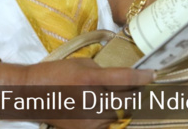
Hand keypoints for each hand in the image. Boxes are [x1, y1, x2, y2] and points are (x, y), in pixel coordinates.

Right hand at [0, 59, 152, 128]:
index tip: (154, 74)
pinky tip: (105, 107)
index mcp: (91, 80)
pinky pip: (108, 124)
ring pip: (120, 114)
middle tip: (140, 86)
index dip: (144, 77)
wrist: (33, 95)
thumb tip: (125, 76)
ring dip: (124, 105)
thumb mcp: (82, 65)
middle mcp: (93, 101)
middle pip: (128, 101)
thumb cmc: (57, 74)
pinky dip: (111, 116)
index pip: (126, 79)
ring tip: (120, 96)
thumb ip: (104, 71)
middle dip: (137, 93)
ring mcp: (90, 119)